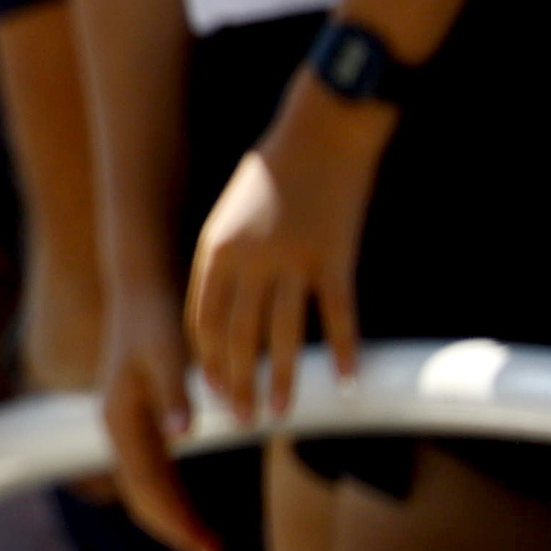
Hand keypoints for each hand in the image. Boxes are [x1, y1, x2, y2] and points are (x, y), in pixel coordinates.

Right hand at [97, 277, 216, 550]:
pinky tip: (189, 504)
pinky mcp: (136, 418)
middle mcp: (115, 428)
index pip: (148, 488)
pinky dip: (169, 494)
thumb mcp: (167, 354)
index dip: (177, 522)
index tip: (207, 550)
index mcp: (120, 420)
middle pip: (141, 495)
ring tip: (206, 541)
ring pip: (144, 486)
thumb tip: (180, 437)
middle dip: (175, 529)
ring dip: (172, 516)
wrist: (141, 289)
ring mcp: (123, 424)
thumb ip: (174, 395)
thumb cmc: (156, 319)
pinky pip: (149, 470)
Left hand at [186, 76, 384, 422]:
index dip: (205, 362)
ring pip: (284, 337)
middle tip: (241, 421)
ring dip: (282, 381)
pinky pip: (340, 317)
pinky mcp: (337, 258)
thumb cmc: (275, 170)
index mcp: (216, 248)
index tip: (210, 393)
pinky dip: (346, 353)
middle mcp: (250, 258)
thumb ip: (227, 260)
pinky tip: (347, 383)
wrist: (322, 128)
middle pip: (236, 336)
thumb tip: (225, 308)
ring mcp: (294, 260)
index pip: (202, 320)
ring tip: (279, 416)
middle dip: (236, 383)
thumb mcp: (233, 214)